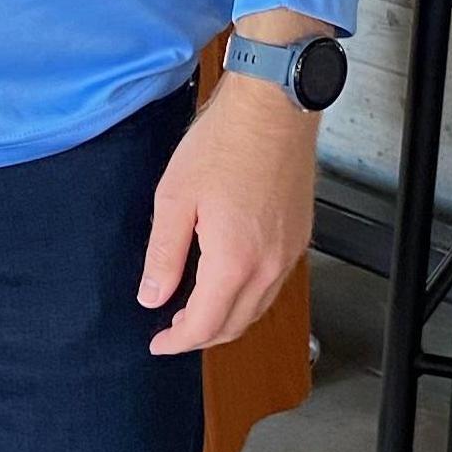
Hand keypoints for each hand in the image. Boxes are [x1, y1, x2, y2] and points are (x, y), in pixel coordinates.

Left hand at [140, 45, 321, 355]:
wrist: (273, 107)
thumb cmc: (225, 142)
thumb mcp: (175, 198)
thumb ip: (163, 255)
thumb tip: (152, 297)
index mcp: (235, 262)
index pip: (205, 325)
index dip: (177, 342)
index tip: (157, 344)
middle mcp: (269, 266)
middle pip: (235, 325)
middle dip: (201, 337)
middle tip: (172, 331)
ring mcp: (290, 253)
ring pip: (258, 310)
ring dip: (226, 319)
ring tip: (195, 310)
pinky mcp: (299, 237)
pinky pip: (273, 286)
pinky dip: (247, 297)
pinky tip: (227, 282)